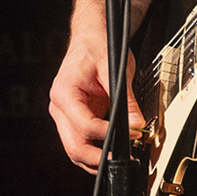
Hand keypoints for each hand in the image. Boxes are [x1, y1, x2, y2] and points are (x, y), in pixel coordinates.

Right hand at [48, 22, 143, 173]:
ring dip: (97, 159)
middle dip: (99, 157)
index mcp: (64, 92)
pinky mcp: (74, 119)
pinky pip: (82, 142)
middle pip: (73, 146)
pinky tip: (114, 151)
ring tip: (121, 158)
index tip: (132, 134)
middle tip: (124, 158)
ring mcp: (64, 115)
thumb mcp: (115, 69)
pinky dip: (97, 151)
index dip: (109, 133)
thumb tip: (137, 124)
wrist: (90, 36)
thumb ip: (126, 99)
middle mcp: (59, 107)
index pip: (84, 125)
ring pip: (75, 150)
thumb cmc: (97, 46)